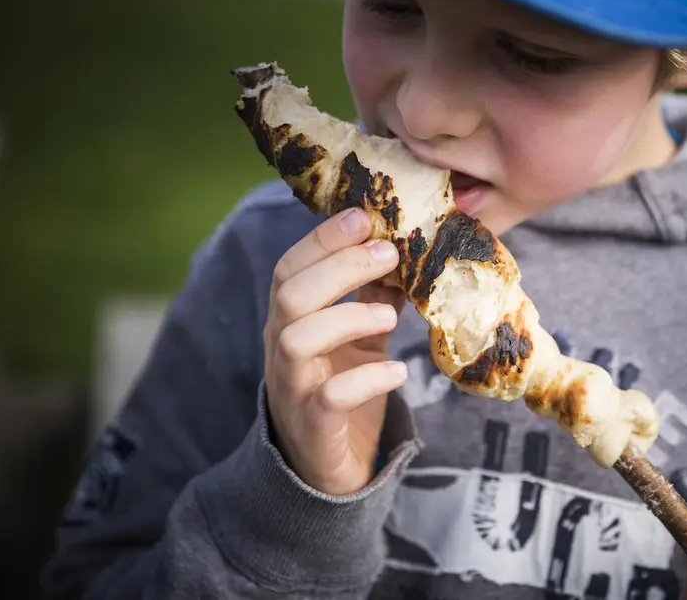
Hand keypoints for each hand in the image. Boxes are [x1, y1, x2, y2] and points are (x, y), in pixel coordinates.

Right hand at [264, 206, 406, 495]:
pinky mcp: (314, 428)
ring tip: (392, 316)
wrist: (329, 470)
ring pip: (296, 341)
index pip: (290, 268)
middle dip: (339, 267)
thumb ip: (374, 297)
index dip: (322, 239)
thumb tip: (404, 250)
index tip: (363, 216)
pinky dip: (367, 380)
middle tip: (390, 253)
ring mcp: (294, 389)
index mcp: (291, 321)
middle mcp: (283, 349)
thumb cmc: (342, 391)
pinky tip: (399, 372)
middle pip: (289, 295)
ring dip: (347, 318)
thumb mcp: (361, 338)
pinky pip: (329, 399)